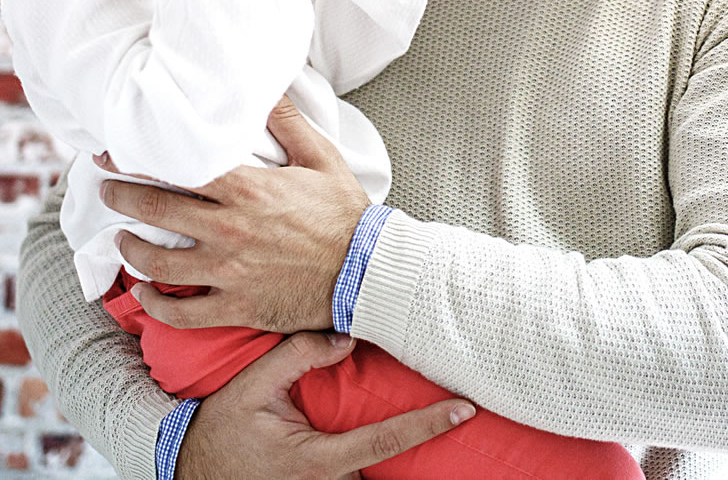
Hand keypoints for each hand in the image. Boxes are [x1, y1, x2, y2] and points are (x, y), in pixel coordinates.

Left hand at [100, 97, 367, 332]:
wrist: (366, 271)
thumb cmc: (346, 214)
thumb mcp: (323, 158)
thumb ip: (288, 123)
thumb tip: (267, 89)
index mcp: (248, 190)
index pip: (177, 169)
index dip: (138, 159)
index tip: (113, 153)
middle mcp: (230, 230)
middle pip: (155, 211)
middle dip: (122, 197)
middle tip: (108, 189)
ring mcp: (229, 271)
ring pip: (157, 263)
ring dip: (131, 249)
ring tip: (122, 238)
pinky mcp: (235, 305)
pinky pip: (180, 311)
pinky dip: (154, 304)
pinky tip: (144, 292)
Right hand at [176, 332, 474, 479]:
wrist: (187, 471)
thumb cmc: (219, 430)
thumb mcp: (250, 386)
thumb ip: (296, 356)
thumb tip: (348, 336)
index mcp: (316, 460)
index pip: (385, 441)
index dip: (428, 425)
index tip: (464, 410)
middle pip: (388, 464)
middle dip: (419, 441)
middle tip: (457, 409)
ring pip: (374, 475)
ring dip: (397, 458)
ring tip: (434, 422)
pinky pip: (357, 478)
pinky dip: (376, 463)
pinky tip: (401, 436)